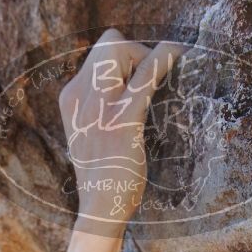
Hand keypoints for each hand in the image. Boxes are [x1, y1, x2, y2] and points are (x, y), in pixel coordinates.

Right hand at [59, 28, 184, 227]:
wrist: (100, 208)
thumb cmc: (103, 176)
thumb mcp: (89, 135)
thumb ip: (98, 110)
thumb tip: (124, 92)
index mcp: (71, 98)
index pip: (98, 54)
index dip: (125, 58)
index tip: (143, 77)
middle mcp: (80, 96)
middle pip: (109, 43)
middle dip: (137, 51)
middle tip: (154, 79)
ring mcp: (100, 107)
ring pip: (122, 48)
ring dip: (151, 55)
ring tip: (171, 69)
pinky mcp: (122, 120)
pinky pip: (146, 76)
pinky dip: (165, 59)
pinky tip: (181, 56)